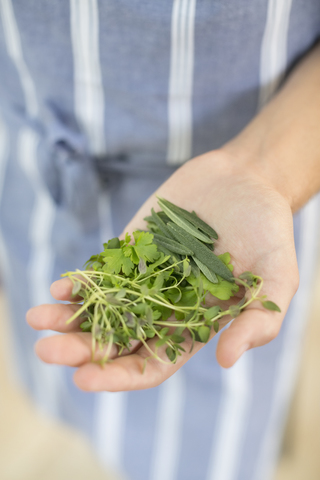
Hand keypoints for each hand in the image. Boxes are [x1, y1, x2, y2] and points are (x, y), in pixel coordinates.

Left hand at [27, 149, 297, 390]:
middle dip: (80, 348)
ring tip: (37, 318)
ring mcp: (145, 276)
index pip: (151, 363)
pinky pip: (102, 270)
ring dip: (68, 317)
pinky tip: (61, 288)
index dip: (119, 375)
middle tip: (47, 351)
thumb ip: (259, 320)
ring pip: (100, 306)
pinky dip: (80, 281)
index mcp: (193, 325)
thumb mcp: (277, 278)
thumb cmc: (268, 231)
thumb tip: (225, 360)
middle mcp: (163, 306)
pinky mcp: (133, 246)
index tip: (86, 378)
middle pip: (116, 339)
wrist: (247, 180)